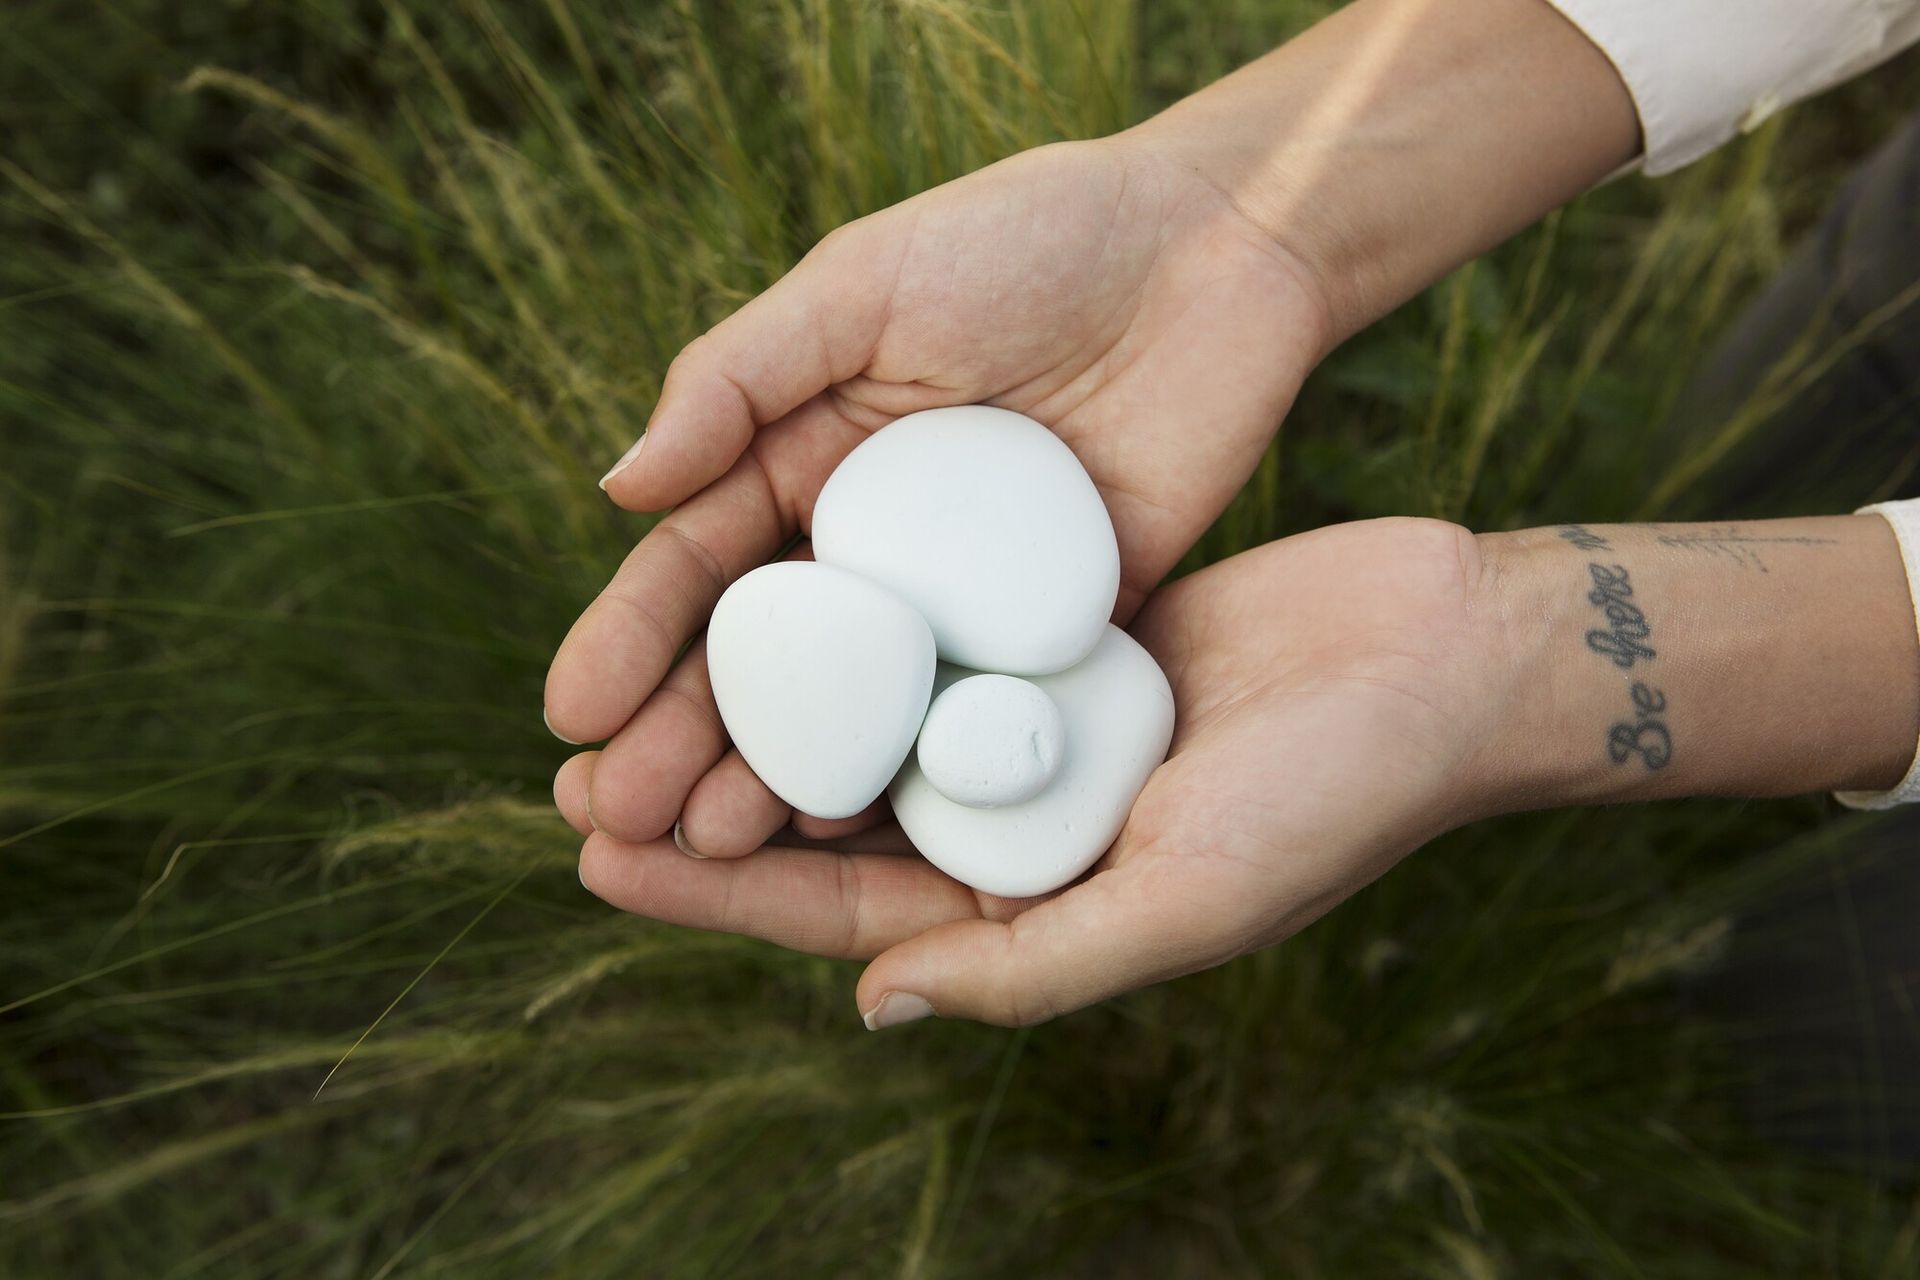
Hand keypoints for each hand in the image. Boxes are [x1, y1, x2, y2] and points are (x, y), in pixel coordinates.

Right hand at [545, 135, 1333, 847]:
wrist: (1217, 253)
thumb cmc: (1030, 239)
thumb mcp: (864, 285)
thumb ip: (739, 379)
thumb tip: (619, 489)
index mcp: (808, 457)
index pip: (699, 565)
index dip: (630, 640)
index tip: (570, 717)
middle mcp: (872, 545)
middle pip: (766, 662)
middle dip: (680, 738)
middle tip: (616, 816)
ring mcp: (961, 602)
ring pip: (856, 710)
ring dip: (775, 778)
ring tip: (706, 845)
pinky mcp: (1056, 634)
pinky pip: (973, 714)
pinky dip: (912, 771)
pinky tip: (850, 826)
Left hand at [559, 518, 1501, 1025]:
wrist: (1435, 654)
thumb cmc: (1333, 795)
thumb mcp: (1183, 900)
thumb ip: (1029, 961)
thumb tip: (870, 1002)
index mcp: (1038, 907)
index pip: (845, 914)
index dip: (718, 896)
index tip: (600, 858)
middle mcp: (1022, 824)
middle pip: (830, 821)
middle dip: (708, 803)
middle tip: (578, 774)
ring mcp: (1034, 728)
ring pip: (865, 726)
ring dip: (760, 711)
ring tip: (636, 684)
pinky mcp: (1055, 639)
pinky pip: (929, 636)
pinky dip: (850, 626)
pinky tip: (763, 591)